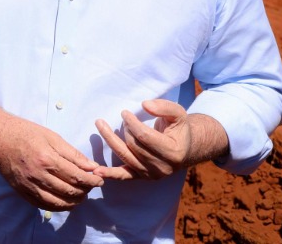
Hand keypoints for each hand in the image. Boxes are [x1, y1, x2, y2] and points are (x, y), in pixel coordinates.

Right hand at [0, 116, 113, 210]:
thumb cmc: (25, 133)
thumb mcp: (51, 136)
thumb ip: (72, 153)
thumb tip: (92, 167)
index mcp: (47, 159)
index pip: (77, 176)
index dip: (92, 181)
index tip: (100, 180)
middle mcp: (38, 175)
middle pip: (70, 191)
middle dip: (86, 191)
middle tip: (91, 186)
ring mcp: (29, 185)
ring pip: (58, 202)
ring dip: (74, 202)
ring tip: (81, 195)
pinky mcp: (22, 191)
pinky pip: (43, 206)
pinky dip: (58, 207)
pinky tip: (64, 201)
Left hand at [95, 100, 226, 179]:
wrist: (185, 149)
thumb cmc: (179, 129)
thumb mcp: (178, 114)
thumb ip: (164, 107)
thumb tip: (144, 104)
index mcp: (173, 152)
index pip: (145, 137)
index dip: (131, 123)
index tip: (124, 112)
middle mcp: (162, 167)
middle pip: (134, 145)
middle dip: (125, 129)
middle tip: (123, 117)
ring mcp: (152, 174)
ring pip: (126, 157)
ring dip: (110, 140)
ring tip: (100, 124)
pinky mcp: (142, 176)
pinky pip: (124, 176)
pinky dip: (110, 174)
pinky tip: (97, 171)